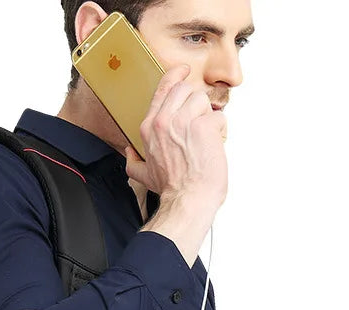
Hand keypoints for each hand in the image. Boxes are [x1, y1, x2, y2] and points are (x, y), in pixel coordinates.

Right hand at [123, 63, 228, 206]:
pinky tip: (213, 146)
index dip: (175, 75)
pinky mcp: (203, 127)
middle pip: (185, 90)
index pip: (163, 89)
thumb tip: (129, 154)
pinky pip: (218, 117)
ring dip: (208, 119)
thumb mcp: (143, 175)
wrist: (187, 200)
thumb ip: (134, 161)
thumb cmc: (171, 189)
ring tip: (205, 140)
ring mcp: (183, 122)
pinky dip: (220, 132)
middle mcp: (164, 121)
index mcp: (150, 128)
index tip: (184, 70)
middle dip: (196, 104)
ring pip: (203, 101)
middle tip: (199, 123)